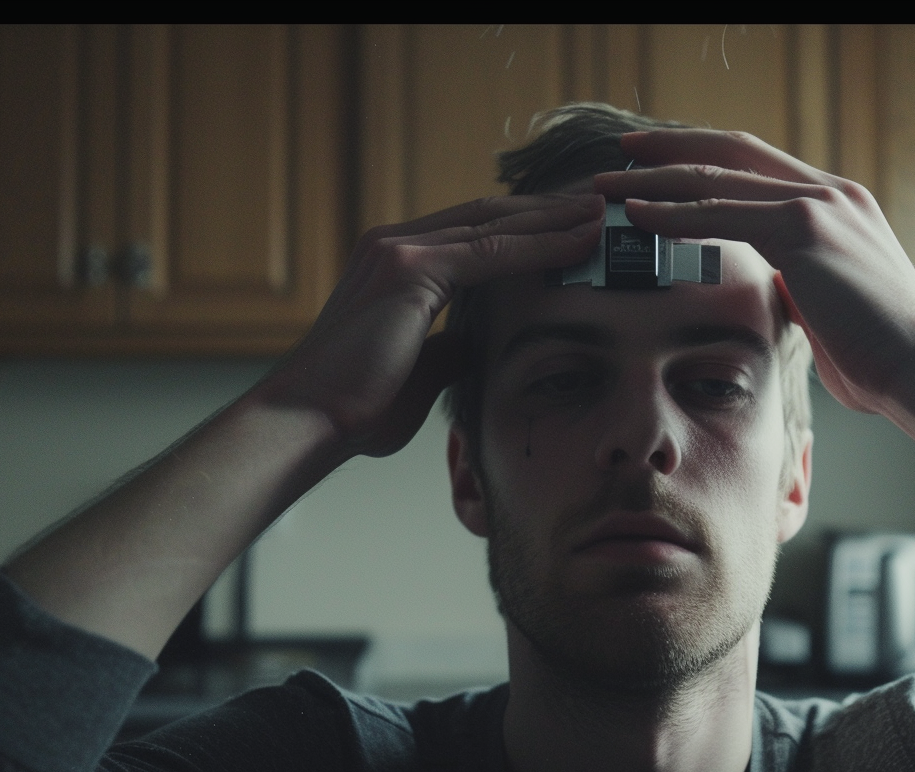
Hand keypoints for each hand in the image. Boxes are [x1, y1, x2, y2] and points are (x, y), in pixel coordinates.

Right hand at [260, 194, 603, 456]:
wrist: (309, 423)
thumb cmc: (356, 410)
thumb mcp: (418, 374)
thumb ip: (447, 349)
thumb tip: (477, 345)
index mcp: (393, 264)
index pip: (474, 232)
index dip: (527, 228)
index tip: (575, 230)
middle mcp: (393, 243)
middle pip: (489, 214)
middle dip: (549, 210)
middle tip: (602, 206)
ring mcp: (398, 250)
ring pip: (495, 223)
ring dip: (556, 217)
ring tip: (605, 215)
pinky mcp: (409, 269)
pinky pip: (491, 250)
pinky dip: (541, 243)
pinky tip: (581, 242)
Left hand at [594, 130, 914, 415]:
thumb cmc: (882, 360)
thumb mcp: (831, 310)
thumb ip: (800, 287)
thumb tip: (775, 294)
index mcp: (838, 206)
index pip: (758, 167)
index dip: (706, 161)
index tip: (660, 165)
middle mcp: (831, 191)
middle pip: (733, 151)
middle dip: (672, 149)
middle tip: (623, 152)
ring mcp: (821, 203)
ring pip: (718, 176)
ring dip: (656, 179)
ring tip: (607, 185)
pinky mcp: (807, 227)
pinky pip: (722, 211)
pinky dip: (674, 212)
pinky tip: (637, 215)